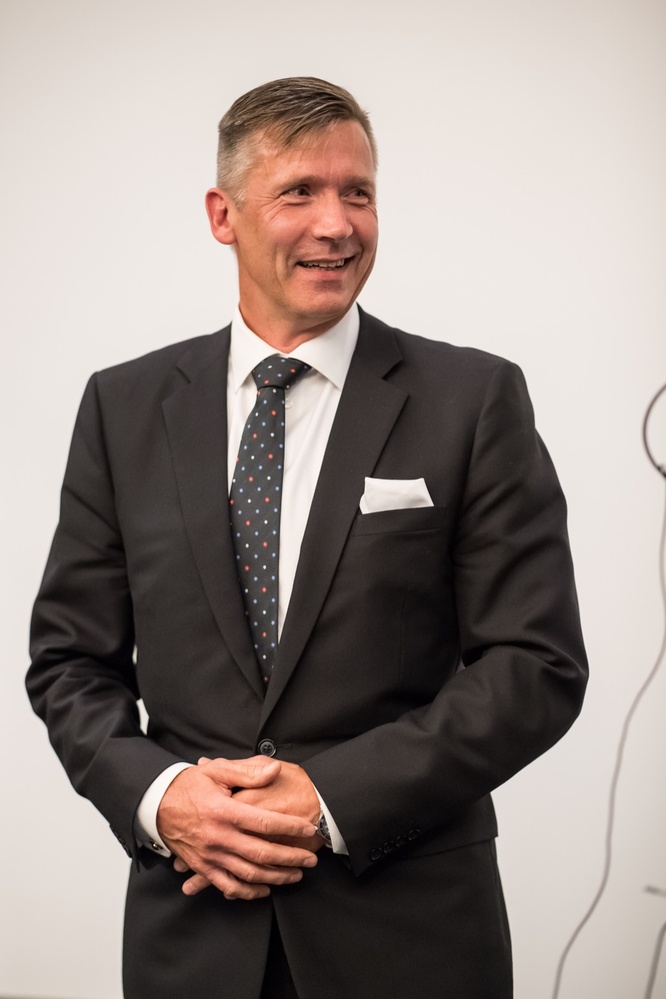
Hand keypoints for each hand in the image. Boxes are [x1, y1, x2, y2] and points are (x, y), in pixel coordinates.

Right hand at [157, 756, 317, 899]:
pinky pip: (227, 886)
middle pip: (262, 853)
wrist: (156, 804)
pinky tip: (264, 890)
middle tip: (310, 859)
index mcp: (224, 812)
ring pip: (248, 874)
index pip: (265, 822)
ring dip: (275, 877)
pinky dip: (247, 892)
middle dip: (291, 858)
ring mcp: (210, 855)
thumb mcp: (217, 771)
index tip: (309, 828)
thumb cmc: (188, 785)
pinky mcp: (202, 867)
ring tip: (295, 875)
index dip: (290, 827)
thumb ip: (248, 772)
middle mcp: (218, 837)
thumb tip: (274, 769)